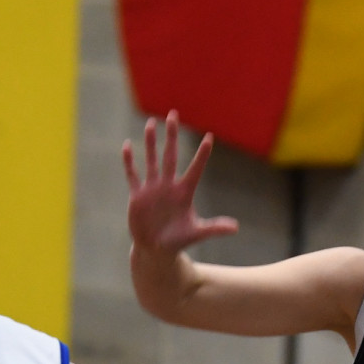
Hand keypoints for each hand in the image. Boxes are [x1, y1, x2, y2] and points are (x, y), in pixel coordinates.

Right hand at [122, 112, 237, 254]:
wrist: (156, 249)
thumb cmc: (178, 241)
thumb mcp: (196, 233)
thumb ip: (214, 228)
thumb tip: (235, 228)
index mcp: (184, 192)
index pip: (196, 169)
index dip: (202, 155)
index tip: (210, 137)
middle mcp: (168, 185)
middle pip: (171, 156)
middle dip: (172, 136)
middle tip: (173, 114)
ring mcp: (152, 188)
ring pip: (152, 160)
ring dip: (151, 143)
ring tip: (152, 124)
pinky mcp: (137, 195)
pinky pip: (133, 175)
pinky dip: (130, 162)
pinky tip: (127, 145)